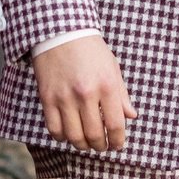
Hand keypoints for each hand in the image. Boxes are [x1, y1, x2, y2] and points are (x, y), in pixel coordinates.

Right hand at [32, 37, 136, 151]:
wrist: (61, 32)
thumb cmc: (90, 49)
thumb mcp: (112, 67)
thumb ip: (122, 94)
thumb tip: (131, 116)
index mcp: (106, 85)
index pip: (116, 124)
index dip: (118, 140)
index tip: (117, 145)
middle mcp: (86, 94)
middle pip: (94, 134)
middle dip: (100, 146)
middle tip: (102, 146)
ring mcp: (65, 97)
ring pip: (74, 136)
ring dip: (82, 145)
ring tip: (86, 144)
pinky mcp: (47, 98)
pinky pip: (54, 129)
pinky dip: (62, 137)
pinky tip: (68, 134)